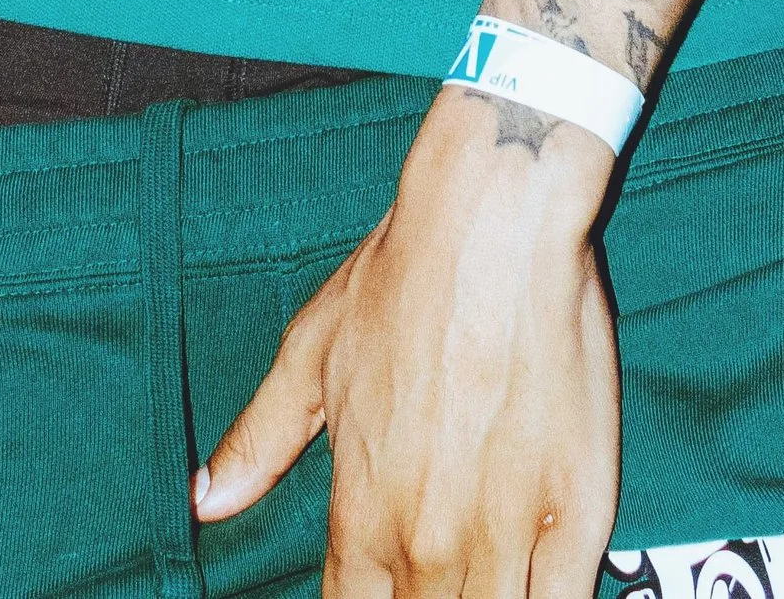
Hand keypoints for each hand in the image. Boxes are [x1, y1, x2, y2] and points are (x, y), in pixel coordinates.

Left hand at [197, 92, 617, 596]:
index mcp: (363, 513)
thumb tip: (206, 500)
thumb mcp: (310, 352)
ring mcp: (505, 538)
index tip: (374, 591)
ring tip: (475, 577)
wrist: (494, 222)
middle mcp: (428, 543)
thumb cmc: (403, 278)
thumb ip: (261, 440)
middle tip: (426, 574)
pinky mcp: (577, 518)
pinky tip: (533, 589)